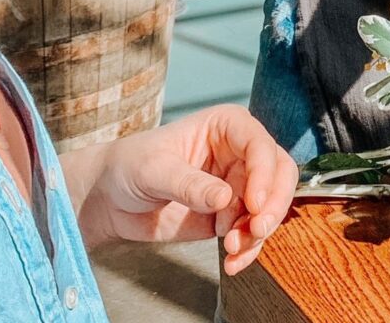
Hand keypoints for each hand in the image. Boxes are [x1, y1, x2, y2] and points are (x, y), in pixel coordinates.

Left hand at [75, 105, 294, 274]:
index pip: (259, 145)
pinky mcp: (230, 215)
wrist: (111, 200)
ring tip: (231, 249)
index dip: (264, 174)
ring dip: (258, 232)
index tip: (254, 203)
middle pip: (278, 174)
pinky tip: (232, 262)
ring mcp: (237, 185)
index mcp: (225, 127)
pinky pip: (253, 232)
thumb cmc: (129, 167)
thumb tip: (224, 198)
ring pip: (271, 206)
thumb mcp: (154, 170)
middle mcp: (239, 153)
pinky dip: (249, 250)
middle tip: (256, 229)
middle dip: (273, 204)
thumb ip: (189, 184)